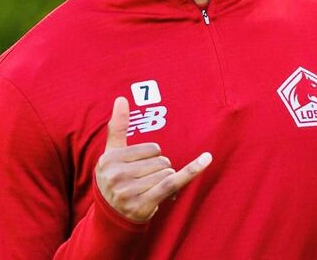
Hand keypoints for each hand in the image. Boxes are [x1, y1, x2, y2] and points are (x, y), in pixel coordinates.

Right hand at [95, 97, 211, 221]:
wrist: (111, 218)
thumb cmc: (115, 179)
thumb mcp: (111, 153)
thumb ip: (117, 126)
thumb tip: (121, 98)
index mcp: (109, 159)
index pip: (152, 148)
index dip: (153, 157)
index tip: (141, 168)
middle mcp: (116, 176)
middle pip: (161, 161)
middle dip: (160, 170)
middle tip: (145, 182)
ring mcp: (128, 192)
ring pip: (167, 173)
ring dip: (164, 180)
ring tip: (147, 190)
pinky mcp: (142, 205)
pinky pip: (172, 183)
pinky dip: (191, 171)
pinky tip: (207, 159)